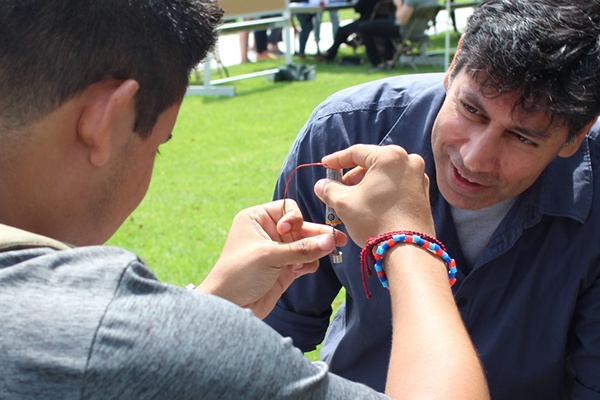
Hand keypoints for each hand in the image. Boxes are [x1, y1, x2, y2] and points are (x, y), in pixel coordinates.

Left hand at [197, 199, 346, 318]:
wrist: (229, 307)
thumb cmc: (238, 274)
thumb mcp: (269, 256)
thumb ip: (302, 248)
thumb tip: (330, 240)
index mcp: (257, 219)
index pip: (287, 208)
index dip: (295, 219)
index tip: (291, 231)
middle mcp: (268, 233)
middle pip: (301, 228)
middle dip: (317, 235)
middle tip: (338, 240)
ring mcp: (277, 252)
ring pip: (306, 245)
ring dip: (312, 252)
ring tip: (318, 257)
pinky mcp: (284, 270)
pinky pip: (305, 261)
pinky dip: (308, 264)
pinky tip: (300, 270)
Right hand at [314, 144, 433, 246]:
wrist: (407, 249)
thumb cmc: (375, 221)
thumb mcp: (344, 203)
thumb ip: (329, 189)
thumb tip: (322, 185)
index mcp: (390, 156)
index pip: (356, 152)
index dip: (336, 160)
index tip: (325, 165)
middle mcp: (408, 161)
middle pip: (372, 163)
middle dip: (352, 176)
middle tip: (337, 189)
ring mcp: (419, 177)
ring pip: (384, 175)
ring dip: (366, 185)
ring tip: (352, 201)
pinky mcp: (423, 194)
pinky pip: (396, 186)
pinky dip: (381, 192)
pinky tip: (369, 206)